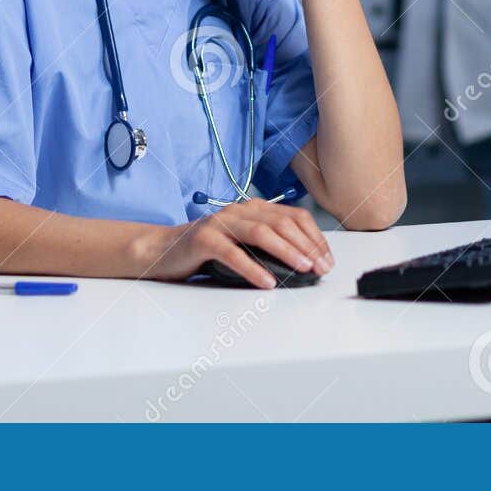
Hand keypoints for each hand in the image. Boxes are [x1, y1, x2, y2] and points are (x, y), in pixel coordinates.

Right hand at [137, 200, 333, 289]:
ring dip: (287, 252)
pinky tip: (267, 282)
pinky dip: (253, 268)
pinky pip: (233, 253)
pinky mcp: (204, 240)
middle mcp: (239, 209)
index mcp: (254, 207)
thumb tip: (306, 262)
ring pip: (261, 233)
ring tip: (303, 268)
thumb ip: (268, 244)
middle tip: (321, 267)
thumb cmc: (208, 250)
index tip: (327, 259)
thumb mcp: (244, 242)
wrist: (163, 250)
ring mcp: (221, 222)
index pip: (294, 216)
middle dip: (307, 246)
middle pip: (282, 223)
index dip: (315, 237)